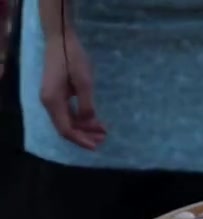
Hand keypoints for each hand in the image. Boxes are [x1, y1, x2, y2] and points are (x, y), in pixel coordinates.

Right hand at [40, 32, 105, 149]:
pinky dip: (81, 118)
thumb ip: (86, 104)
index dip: (81, 140)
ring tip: (103, 132)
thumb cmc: (73, 58)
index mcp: (53, 101)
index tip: (96, 146)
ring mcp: (52, 98)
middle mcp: (49, 103)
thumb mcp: (84, 82)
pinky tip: (95, 121)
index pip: (66, 129)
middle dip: (85, 135)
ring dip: (84, 128)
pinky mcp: (57, 93)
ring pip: (68, 121)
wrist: (61, 39)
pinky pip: (68, 112)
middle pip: (66, 127)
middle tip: (104, 139)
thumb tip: (88, 122)